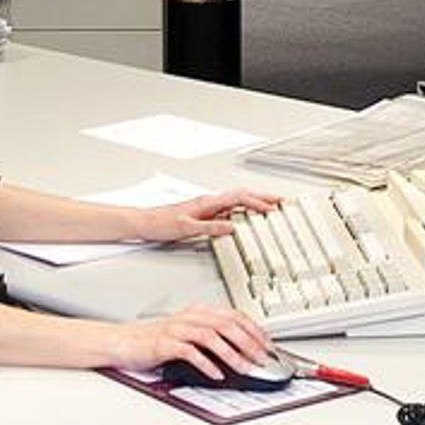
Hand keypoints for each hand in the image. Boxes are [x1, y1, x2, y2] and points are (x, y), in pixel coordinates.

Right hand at [110, 305, 275, 379]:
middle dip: (249, 342)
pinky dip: (206, 363)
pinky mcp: (164, 344)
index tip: (268, 345)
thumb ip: (209, 338)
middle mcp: (189, 317)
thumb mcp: (186, 334)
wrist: (122, 342)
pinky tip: (215, 374)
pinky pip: (189, 352)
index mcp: (198, 312)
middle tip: (262, 359)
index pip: (234, 315)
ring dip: (231, 354)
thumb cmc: (153, 341)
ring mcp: (176, 329)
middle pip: (227, 324)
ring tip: (244, 369)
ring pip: (211, 336)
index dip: (254, 329)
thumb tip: (239, 352)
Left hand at [133, 189, 279, 243]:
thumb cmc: (160, 223)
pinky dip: (242, 211)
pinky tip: (245, 218)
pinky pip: (229, 209)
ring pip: (237, 201)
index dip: (257, 202)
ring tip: (270, 207)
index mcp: (207, 202)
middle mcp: (209, 202)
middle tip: (280, 201)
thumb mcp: (186, 228)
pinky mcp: (203, 214)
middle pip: (242, 195)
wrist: (144, 223)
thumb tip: (232, 228)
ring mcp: (207, 207)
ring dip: (254, 203)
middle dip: (262, 197)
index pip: (238, 198)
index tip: (272, 209)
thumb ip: (210, 227)